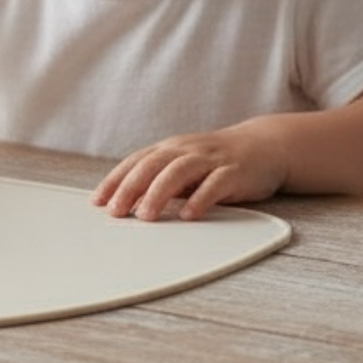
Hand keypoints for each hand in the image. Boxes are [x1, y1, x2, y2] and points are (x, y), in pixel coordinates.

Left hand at [92, 123, 287, 220]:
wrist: (264, 146)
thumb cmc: (216, 162)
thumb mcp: (183, 168)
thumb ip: (159, 182)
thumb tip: (130, 203)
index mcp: (169, 149)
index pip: (135, 162)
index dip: (115, 181)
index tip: (98, 202)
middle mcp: (185, 150)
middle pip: (152, 165)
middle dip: (130, 188)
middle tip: (116, 211)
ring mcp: (210, 159)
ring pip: (178, 172)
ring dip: (159, 193)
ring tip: (146, 216)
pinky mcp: (234, 171)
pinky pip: (215, 184)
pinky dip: (200, 198)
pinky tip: (188, 214)